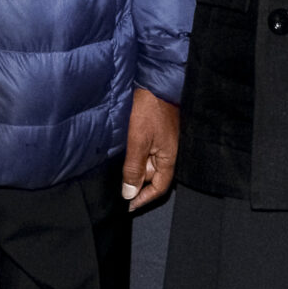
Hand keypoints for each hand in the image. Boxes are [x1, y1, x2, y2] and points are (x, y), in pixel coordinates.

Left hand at [123, 89, 180, 211]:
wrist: (155, 83)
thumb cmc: (150, 110)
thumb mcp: (138, 141)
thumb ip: (134, 168)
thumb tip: (130, 193)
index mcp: (169, 158)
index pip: (160, 188)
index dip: (144, 199)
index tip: (129, 205)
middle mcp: (169, 153)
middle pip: (153, 177)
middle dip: (137, 183)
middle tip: (118, 186)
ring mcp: (164, 143)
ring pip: (148, 164)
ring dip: (134, 169)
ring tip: (118, 171)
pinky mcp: (157, 134)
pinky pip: (147, 152)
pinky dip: (136, 157)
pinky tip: (124, 154)